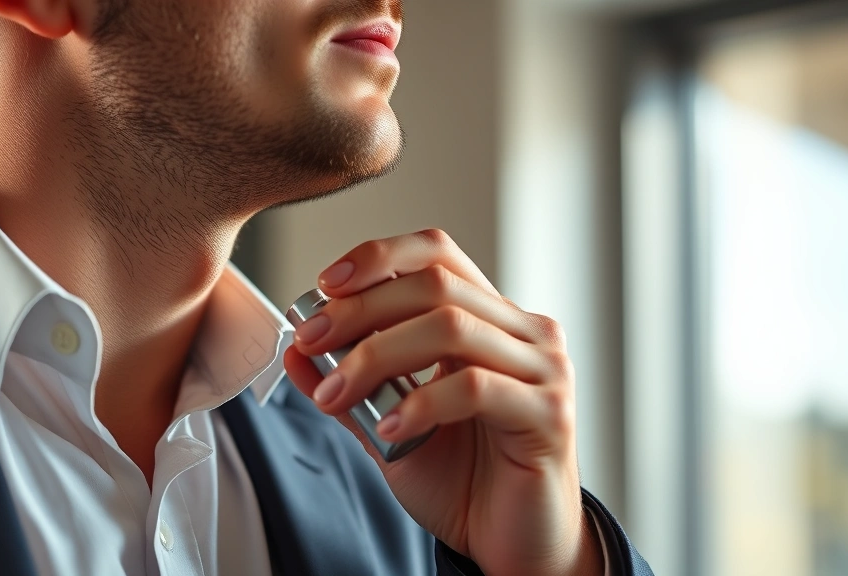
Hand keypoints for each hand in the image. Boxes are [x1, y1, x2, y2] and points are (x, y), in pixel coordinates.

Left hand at [284, 230, 602, 575]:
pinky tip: (389, 428)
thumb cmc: (463, 481)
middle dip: (361, 309)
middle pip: (436, 285)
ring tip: (338, 393)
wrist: (512, 546)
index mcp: (489, 320)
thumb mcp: (388, 426)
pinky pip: (476, 388)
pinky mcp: (551, 414)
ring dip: (378, 355)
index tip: (325, 283)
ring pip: (452, 327)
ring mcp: (543, 369)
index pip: (438, 253)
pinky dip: (421, 403)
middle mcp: (523, 332)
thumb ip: (351, 387)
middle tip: (312, 339)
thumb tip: (296, 350)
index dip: (379, 256)